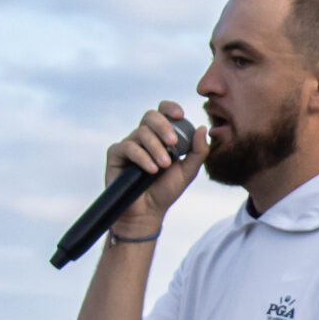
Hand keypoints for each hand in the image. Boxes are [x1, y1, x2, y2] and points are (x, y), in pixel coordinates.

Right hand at [101, 102, 208, 239]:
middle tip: (173, 142)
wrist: (148, 211)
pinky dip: (141, 157)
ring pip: (141, 133)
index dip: (170, 108)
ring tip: (164, 166)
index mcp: (161, 136)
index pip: (163, 113)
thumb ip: (198, 151)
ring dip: (155, 148)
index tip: (180, 114)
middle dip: (163, 126)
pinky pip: (127, 147)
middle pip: (150, 116)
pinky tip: (151, 169)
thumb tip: (202, 128)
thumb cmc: (167, 190)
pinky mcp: (116, 154)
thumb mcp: (188, 171)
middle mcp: (144, 136)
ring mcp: (129, 144)